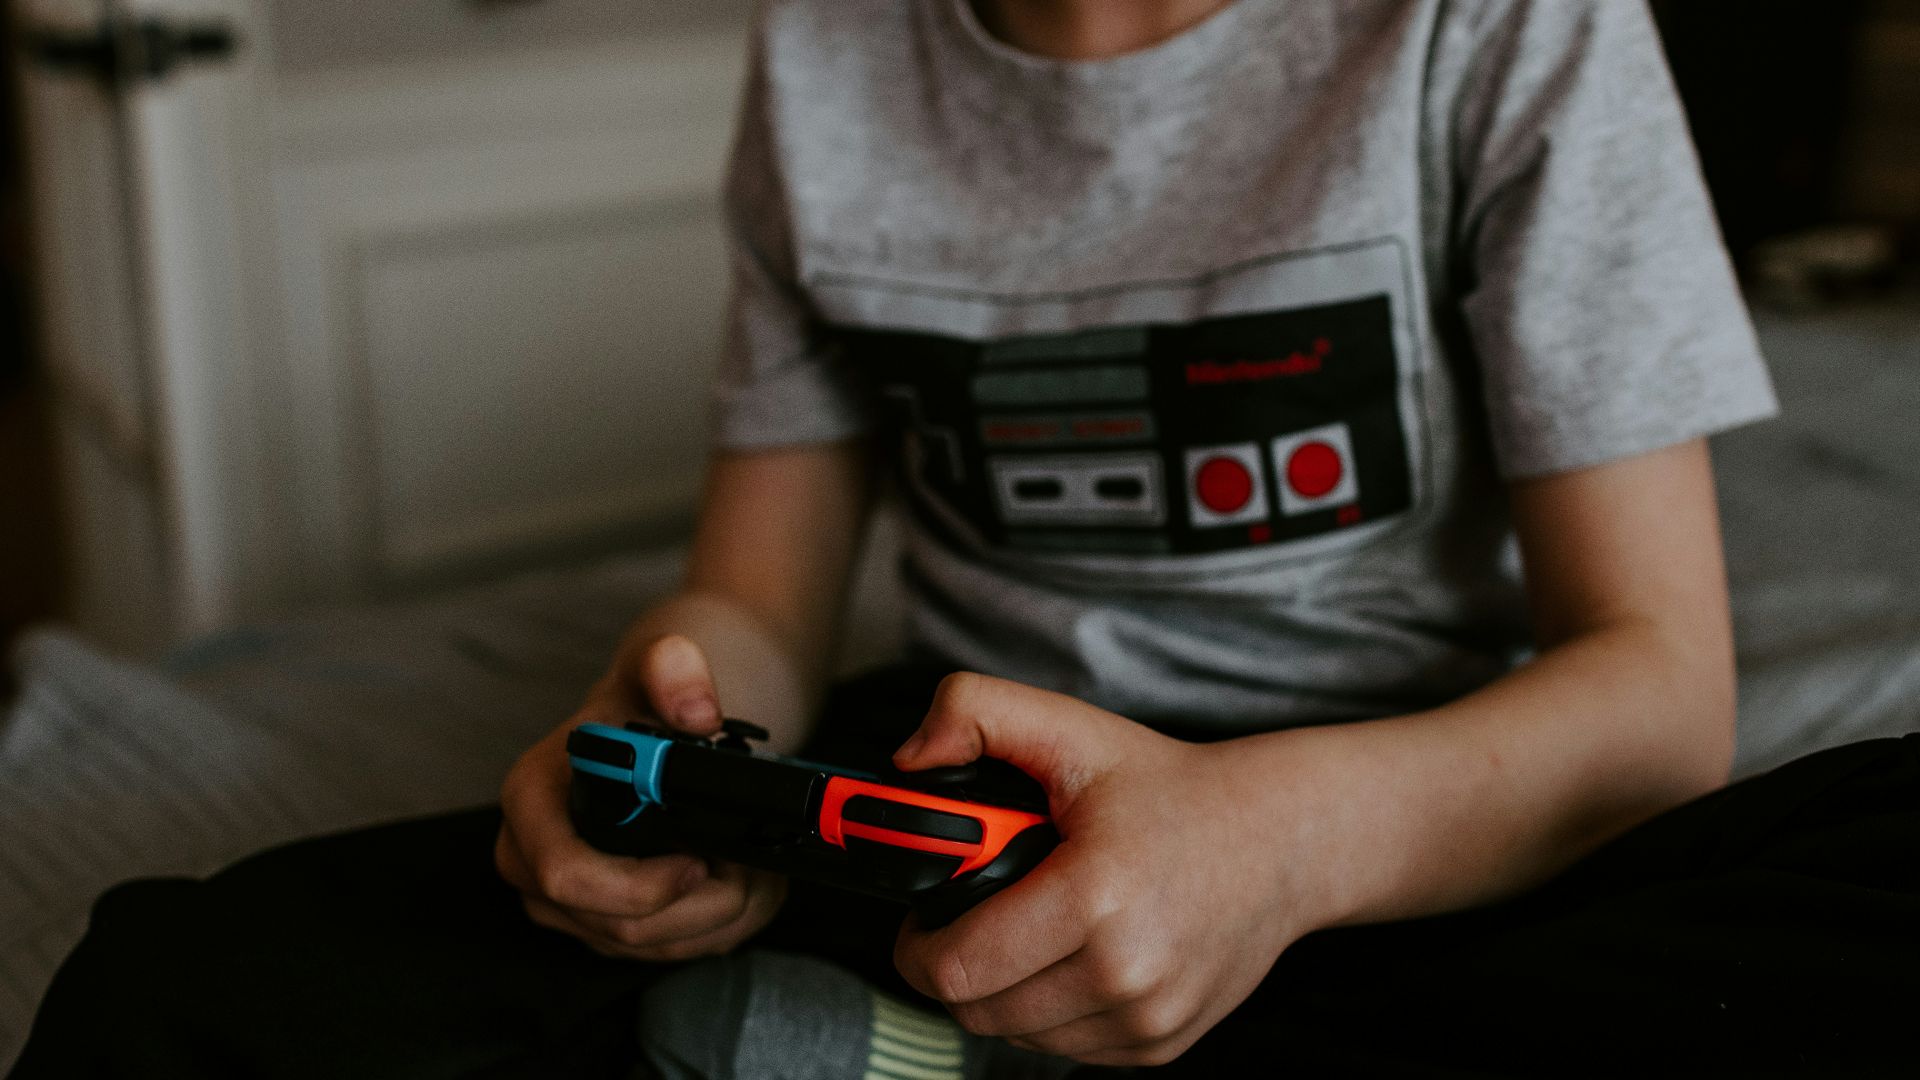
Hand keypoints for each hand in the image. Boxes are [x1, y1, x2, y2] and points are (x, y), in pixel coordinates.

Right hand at [496, 634, 787, 959]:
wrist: (651, 728)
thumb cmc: (643, 702)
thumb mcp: (658, 666)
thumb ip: (674, 670)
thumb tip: (698, 712)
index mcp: (531, 801)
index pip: (566, 875)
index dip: (639, 885)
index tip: (701, 859)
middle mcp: (533, 862)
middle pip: (620, 925)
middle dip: (701, 902)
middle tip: (750, 862)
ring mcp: (567, 904)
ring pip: (653, 945)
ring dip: (720, 914)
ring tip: (754, 864)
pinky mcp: (604, 928)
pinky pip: (669, 951)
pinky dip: (720, 924)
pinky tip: (743, 880)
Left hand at [891, 674, 1323, 1065]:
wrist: (1279, 841)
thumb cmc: (1168, 787)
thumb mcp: (1071, 728)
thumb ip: (973, 711)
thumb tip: (907, 761)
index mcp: (1095, 896)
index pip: (957, 968)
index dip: (916, 945)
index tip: (922, 916)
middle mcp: (1127, 971)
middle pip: (978, 1011)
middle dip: (952, 968)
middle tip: (967, 919)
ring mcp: (1148, 1017)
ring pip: (1017, 1035)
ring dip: (1001, 992)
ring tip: (1024, 931)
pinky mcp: (1160, 1045)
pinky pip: (1065, 1048)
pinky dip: (1049, 1011)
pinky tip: (1068, 956)